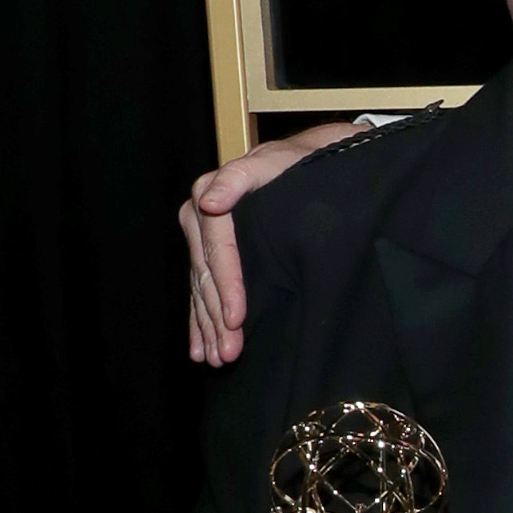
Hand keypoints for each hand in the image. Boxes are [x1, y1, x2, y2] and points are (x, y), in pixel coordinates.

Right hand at [184, 124, 356, 363]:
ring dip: (208, 326)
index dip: (228, 285)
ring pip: (203, 287)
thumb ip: (242, 176)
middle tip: (229, 353)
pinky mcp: (214, 250)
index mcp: (213, 192)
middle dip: (217, 317)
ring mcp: (206, 235)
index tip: (238, 318)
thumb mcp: (280, 159)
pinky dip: (202, 319)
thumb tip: (209, 201)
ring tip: (217, 358)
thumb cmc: (301, 158)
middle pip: (207, 275)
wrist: (310, 154)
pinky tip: (202, 346)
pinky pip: (203, 288)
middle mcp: (202, 215)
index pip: (218, 248)